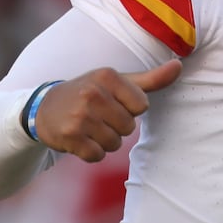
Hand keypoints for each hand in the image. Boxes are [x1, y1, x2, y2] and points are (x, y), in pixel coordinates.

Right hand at [32, 60, 182, 160]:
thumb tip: (179, 66)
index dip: (130, 109)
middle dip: (116, 127)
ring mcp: (79, 116)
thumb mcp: (117, 82)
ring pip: (114, 143)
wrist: (44, 108)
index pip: (142, 106)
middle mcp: (92, 93)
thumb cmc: (90, 94)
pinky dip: (91, 153)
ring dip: (104, 141)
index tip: (112, 103)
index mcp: (108, 76)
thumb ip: (150, 79)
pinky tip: (79, 139)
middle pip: (129, 127)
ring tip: (88, 127)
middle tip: (97, 117)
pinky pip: (96, 156)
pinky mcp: (69, 136)